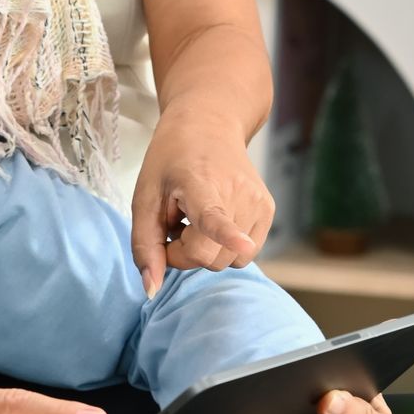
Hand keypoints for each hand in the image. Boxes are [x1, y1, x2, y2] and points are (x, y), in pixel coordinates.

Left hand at [130, 104, 275, 297]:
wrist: (208, 123)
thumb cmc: (171, 161)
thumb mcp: (144, 198)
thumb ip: (145, 245)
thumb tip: (151, 290)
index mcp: (200, 183)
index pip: (214, 215)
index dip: (226, 233)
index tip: (240, 241)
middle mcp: (237, 191)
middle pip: (210, 257)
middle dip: (185, 253)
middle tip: (174, 223)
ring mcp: (258, 201)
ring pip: (228, 260)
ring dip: (206, 250)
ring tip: (196, 217)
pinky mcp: (269, 209)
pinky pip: (245, 254)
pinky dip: (225, 246)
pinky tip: (215, 219)